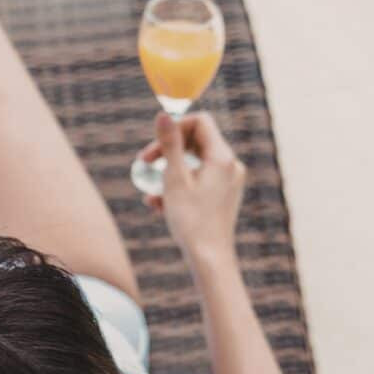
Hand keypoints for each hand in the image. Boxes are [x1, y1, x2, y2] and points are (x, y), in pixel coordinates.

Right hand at [139, 111, 245, 260]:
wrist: (209, 258)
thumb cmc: (191, 220)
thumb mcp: (174, 178)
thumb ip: (169, 144)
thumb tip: (163, 114)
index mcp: (222, 157)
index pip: (200, 122)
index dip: (175, 126)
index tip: (155, 144)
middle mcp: (230, 166)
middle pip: (197, 141)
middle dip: (168, 149)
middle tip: (144, 162)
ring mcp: (228, 182)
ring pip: (194, 163)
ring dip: (169, 170)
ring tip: (151, 190)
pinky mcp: (222, 196)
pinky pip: (198, 180)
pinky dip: (178, 186)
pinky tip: (158, 204)